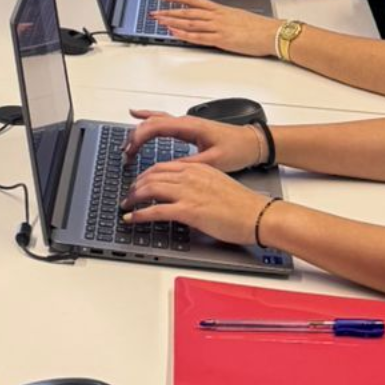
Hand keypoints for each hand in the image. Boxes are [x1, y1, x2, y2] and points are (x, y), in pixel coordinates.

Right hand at [123, 110, 264, 172]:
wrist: (253, 143)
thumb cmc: (237, 149)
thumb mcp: (213, 161)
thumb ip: (188, 164)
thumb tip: (166, 168)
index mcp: (189, 126)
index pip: (155, 127)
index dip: (138, 139)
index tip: (129, 152)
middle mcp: (185, 121)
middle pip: (151, 123)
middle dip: (134, 137)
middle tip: (125, 154)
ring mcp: (186, 122)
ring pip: (155, 120)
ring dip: (139, 130)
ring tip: (127, 143)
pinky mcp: (188, 127)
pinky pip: (162, 120)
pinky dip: (147, 118)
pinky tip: (137, 116)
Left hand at [123, 159, 268, 243]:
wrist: (258, 215)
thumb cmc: (243, 204)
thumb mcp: (217, 183)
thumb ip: (198, 183)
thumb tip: (183, 192)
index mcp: (197, 168)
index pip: (163, 166)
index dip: (146, 175)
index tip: (139, 182)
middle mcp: (190, 176)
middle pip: (152, 175)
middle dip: (136, 185)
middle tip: (129, 194)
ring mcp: (188, 192)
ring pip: (150, 189)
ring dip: (133, 197)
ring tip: (126, 205)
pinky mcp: (189, 211)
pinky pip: (156, 210)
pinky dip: (139, 214)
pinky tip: (132, 218)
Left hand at [149, 0, 279, 57]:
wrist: (270, 32)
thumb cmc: (256, 26)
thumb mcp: (235, 15)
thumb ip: (220, 16)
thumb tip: (209, 18)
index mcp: (219, 8)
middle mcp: (216, 16)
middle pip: (187, 11)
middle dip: (168, 10)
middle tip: (154, 11)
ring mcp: (217, 27)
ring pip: (190, 22)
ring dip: (172, 22)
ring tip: (159, 21)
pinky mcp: (221, 39)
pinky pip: (199, 37)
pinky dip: (185, 35)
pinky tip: (175, 34)